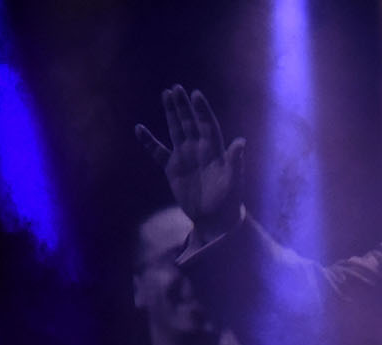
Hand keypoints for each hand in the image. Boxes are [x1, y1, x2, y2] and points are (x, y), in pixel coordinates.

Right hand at [136, 85, 245, 243]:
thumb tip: (241, 141)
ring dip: (171, 113)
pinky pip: (158, 151)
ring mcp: (185, 157)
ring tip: (165, 94)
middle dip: (183, 106)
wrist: (215, 219)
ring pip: (176, 130)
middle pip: (190, 123)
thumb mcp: (233, 181)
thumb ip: (235, 161)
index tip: (195, 94)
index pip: (207, 125)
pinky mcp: (172, 168)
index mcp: (214, 150)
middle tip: (175, 88)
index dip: (202, 110)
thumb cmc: (228, 200)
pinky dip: (149, 141)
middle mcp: (199, 149)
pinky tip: (139, 129)